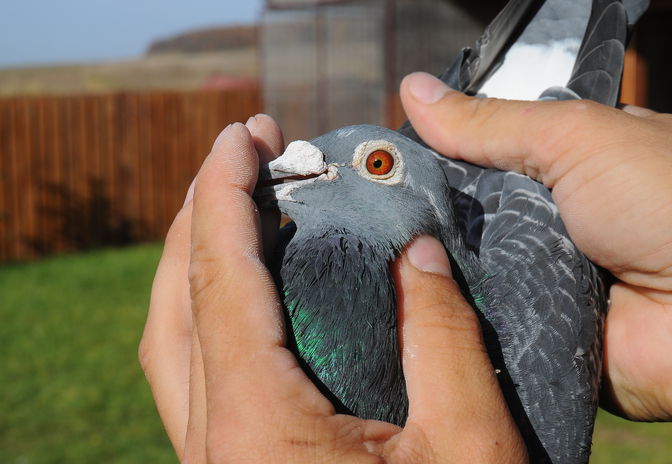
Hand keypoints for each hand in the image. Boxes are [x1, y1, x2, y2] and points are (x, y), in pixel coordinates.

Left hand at [139, 115, 526, 462]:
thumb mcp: (470, 450)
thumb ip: (444, 338)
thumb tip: (418, 254)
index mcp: (257, 428)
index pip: (220, 276)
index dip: (223, 190)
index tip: (243, 134)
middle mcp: (212, 444)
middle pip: (173, 299)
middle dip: (198, 214)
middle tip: (245, 159)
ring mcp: (211, 461)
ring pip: (170, 339)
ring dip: (194, 261)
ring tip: (239, 208)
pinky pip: (193, 373)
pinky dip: (208, 312)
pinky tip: (249, 294)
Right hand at [400, 72, 671, 429]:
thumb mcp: (577, 138)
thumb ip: (492, 123)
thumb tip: (416, 91)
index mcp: (569, 166)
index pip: (485, 153)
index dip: (439, 153)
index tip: (388, 157)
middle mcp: (554, 220)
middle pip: (470, 211)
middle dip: (431, 211)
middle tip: (377, 206)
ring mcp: (544, 275)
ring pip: (467, 265)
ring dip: (440, 261)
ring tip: (387, 249)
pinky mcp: (535, 326)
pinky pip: (479, 315)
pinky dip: (458, 307)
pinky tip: (420, 293)